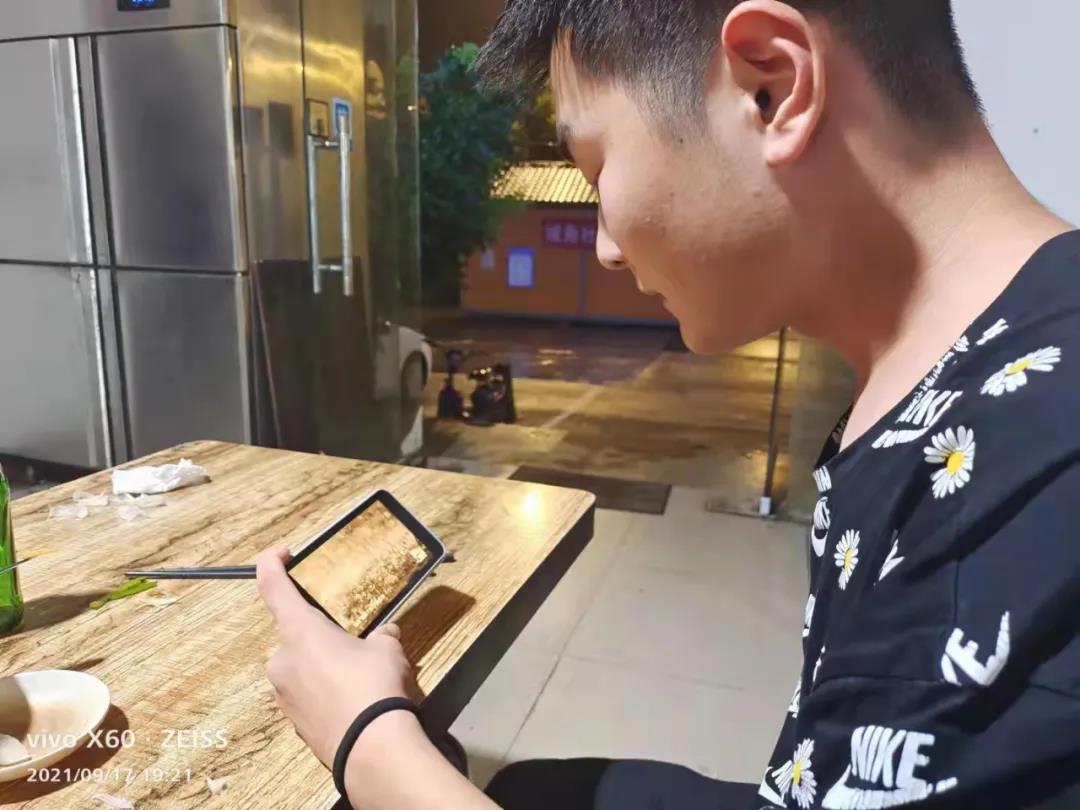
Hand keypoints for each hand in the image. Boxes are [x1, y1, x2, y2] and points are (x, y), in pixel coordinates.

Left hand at [256, 548, 420, 767]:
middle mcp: (281, 660)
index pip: (273, 587)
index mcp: (299, 632)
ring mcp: (283, 694)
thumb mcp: (387, 648)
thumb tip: (386, 634)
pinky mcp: (293, 722)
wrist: (370, 749)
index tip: (280, 553)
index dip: (271, 564)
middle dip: (318, 633)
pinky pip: (306, 693)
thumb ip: (381, 635)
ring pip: (300, 666)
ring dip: (322, 663)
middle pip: (294, 634)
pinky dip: (324, 690)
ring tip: (359, 674)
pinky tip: (353, 699)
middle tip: (350, 639)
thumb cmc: (374, 686)